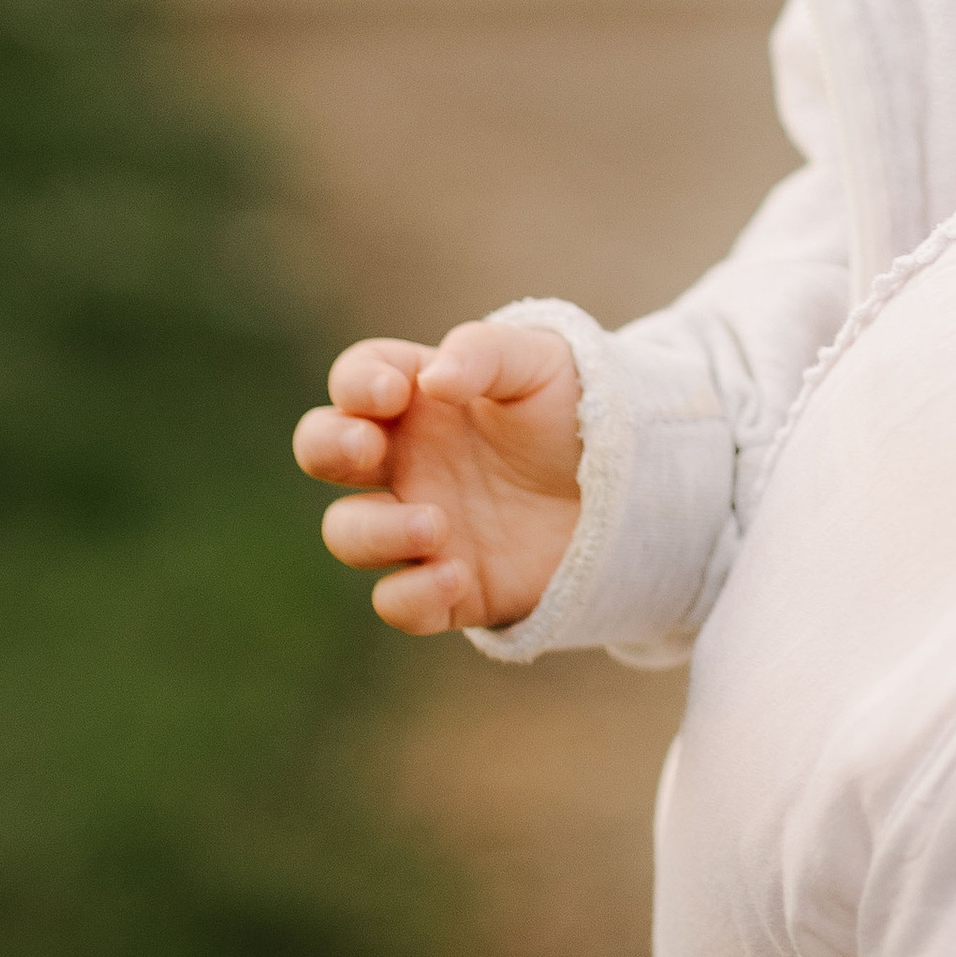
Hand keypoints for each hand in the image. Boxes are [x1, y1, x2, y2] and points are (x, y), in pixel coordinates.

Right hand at [293, 321, 582, 636]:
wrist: (634, 487)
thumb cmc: (578, 411)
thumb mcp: (542, 362)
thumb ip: (485, 354)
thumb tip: (431, 381)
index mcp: (420, 396)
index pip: (356, 378)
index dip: (358, 382)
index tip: (396, 391)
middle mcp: (407, 459)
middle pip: (322, 450)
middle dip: (327, 446)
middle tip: (367, 447)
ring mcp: (420, 523)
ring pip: (348, 531)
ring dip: (374, 530)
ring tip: (436, 524)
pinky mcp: (448, 585)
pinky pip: (397, 602)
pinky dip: (412, 595)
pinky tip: (455, 574)